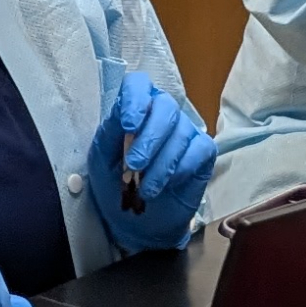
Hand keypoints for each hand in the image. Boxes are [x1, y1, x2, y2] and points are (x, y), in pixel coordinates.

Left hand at [94, 73, 216, 252]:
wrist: (133, 222)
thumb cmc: (115, 184)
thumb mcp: (102, 158)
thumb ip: (111, 132)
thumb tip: (123, 114)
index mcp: (133, 109)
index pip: (138, 84)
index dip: (136, 98)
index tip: (129, 124)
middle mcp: (161, 114)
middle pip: (165, 106)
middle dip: (150, 138)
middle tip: (135, 165)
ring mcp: (184, 131)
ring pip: (181, 133)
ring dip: (162, 164)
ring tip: (146, 188)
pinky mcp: (202, 152)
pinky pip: (199, 150)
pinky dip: (181, 169)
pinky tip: (167, 185)